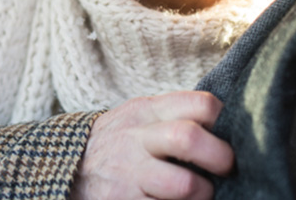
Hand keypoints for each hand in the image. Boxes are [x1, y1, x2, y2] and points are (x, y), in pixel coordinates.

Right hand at [72, 91, 233, 199]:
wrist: (65, 169)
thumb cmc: (117, 143)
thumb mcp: (139, 117)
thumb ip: (174, 115)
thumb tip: (226, 126)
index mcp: (147, 112)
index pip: (200, 104)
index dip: (225, 121)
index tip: (229, 135)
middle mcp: (137, 139)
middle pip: (190, 138)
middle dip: (221, 157)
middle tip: (227, 169)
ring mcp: (130, 175)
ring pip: (185, 185)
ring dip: (204, 193)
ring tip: (202, 193)